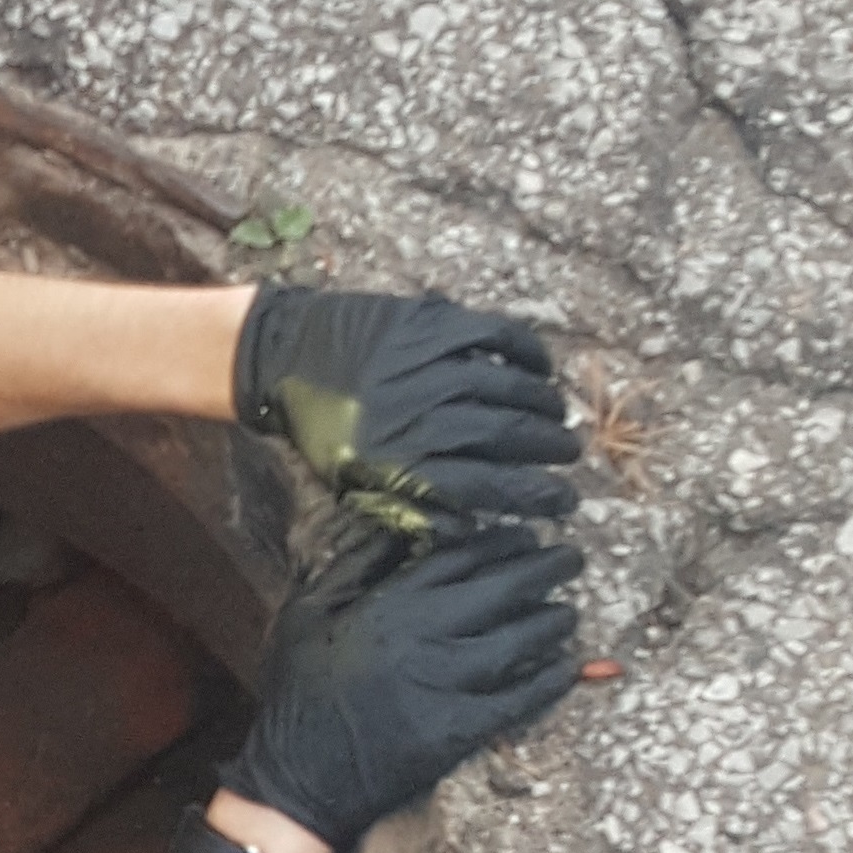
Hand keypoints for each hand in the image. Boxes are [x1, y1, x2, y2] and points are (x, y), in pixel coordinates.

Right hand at [218, 515, 583, 850]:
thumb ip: (352, 569)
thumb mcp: (303, 615)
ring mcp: (444, 686)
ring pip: (518, 642)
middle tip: (570, 559)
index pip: (458, 558)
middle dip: (544, 569)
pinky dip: (550, 683)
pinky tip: (568, 670)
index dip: (500, 543)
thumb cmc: (297, 694)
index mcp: (385, 606)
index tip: (526, 534)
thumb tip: (399, 530)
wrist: (295, 780)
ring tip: (569, 613)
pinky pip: (519, 701)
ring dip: (553, 622)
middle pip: (501, 591)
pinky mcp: (458, 731)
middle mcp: (421, 639)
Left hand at [235, 287, 580, 523]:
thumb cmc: (323, 430)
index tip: (564, 501)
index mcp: (399, 463)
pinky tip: (544, 370)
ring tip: (560, 419)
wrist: (281, 359)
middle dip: (549, 450)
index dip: (534, 496)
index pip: (487, 486)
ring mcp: (426, 364)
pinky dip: (528, 352)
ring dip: (544, 406)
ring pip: (508, 388)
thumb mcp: (355, 486)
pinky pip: (495, 335)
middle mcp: (417, 414)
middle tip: (571, 457)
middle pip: (506, 436)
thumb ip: (411, 510)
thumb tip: (476, 529)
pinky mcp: (428, 324)